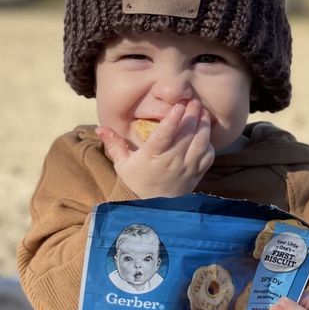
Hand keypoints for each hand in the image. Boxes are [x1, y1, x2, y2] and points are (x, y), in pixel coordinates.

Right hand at [95, 99, 214, 197]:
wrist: (152, 209)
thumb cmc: (136, 182)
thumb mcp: (122, 164)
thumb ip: (113, 143)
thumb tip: (99, 127)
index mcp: (152, 157)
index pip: (164, 136)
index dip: (173, 119)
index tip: (179, 105)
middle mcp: (172, 162)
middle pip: (186, 135)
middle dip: (192, 115)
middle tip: (194, 100)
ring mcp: (186, 169)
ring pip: (200, 143)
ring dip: (203, 125)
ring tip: (202, 111)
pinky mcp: (197, 175)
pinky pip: (208, 156)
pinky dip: (209, 142)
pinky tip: (205, 131)